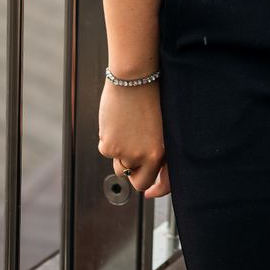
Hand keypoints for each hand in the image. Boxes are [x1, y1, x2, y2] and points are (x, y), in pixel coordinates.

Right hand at [97, 79, 170, 198]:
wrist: (134, 76)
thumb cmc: (150, 95)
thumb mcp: (162, 126)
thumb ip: (158, 149)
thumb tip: (151, 174)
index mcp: (162, 151)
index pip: (160, 183)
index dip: (155, 190)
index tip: (152, 193)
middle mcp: (146, 156)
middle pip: (136, 181)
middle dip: (134, 172)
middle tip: (132, 152)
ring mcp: (127, 153)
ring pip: (119, 165)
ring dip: (120, 153)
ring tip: (127, 127)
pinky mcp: (110, 146)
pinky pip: (106, 150)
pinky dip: (108, 139)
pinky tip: (116, 121)